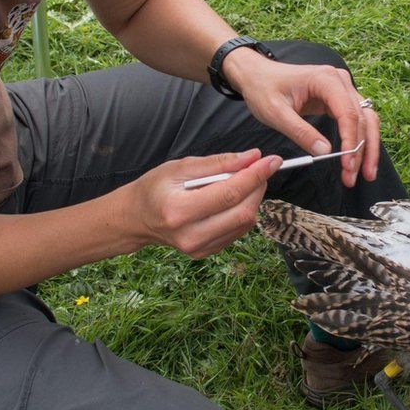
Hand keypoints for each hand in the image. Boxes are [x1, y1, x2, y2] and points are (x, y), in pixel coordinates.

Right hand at [127, 149, 280, 258]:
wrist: (138, 218)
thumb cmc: (156, 188)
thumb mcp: (181, 167)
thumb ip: (219, 163)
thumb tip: (252, 157)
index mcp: (179, 210)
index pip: (230, 193)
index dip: (256, 175)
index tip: (272, 160)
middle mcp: (191, 234)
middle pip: (243, 212)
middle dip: (258, 186)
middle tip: (260, 167)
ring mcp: (199, 248)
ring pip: (245, 223)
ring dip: (254, 198)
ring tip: (245, 180)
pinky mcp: (207, 252)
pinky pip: (238, 231)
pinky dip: (244, 211)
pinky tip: (234, 198)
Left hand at [224, 49, 377, 187]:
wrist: (257, 75)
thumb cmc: (263, 89)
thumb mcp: (276, 113)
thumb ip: (300, 132)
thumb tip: (325, 152)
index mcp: (326, 79)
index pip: (348, 114)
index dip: (351, 141)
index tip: (347, 164)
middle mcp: (340, 81)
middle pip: (362, 119)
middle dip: (361, 150)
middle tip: (354, 176)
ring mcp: (342, 89)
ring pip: (366, 120)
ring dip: (367, 148)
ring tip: (366, 174)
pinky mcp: (339, 99)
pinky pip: (357, 121)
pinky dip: (360, 141)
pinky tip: (359, 160)